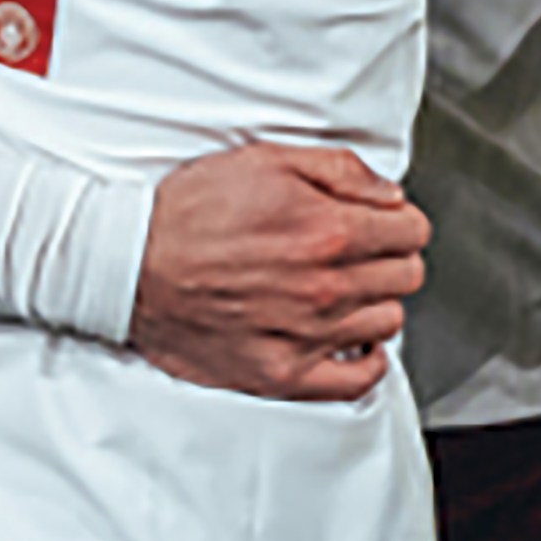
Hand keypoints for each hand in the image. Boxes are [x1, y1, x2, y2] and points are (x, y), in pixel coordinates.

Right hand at [128, 141, 431, 403]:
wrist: (128, 264)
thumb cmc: (189, 211)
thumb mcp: (265, 160)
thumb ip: (339, 171)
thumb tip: (389, 194)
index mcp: (328, 230)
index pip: (412, 231)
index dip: (400, 221)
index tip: (384, 222)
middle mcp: (326, 286)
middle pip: (407, 276)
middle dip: (392, 257)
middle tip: (363, 252)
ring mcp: (307, 335)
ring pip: (389, 322)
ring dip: (376, 303)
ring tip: (348, 291)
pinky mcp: (282, 374)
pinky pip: (357, 380)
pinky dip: (366, 360)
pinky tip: (352, 341)